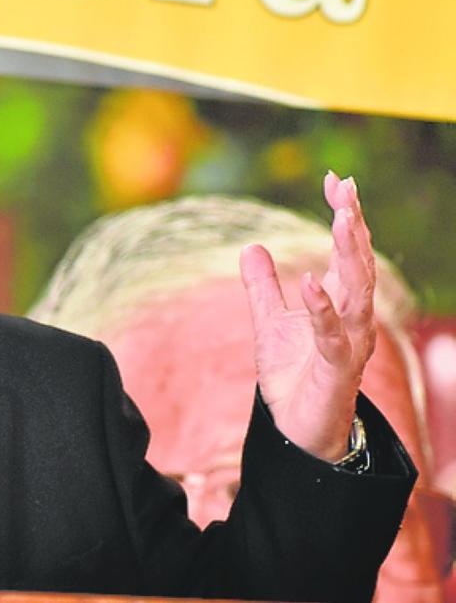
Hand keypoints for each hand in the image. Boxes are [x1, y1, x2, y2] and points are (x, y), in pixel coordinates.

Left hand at [239, 171, 375, 460]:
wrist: (295, 430)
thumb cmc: (291, 376)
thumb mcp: (268, 322)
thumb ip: (262, 286)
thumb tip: (252, 248)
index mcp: (341, 304)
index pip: (349, 251)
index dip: (345, 215)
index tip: (335, 180)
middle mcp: (354, 319)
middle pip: (359, 263)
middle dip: (353, 224)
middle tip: (345, 187)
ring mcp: (349, 343)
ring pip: (358, 292)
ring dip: (350, 255)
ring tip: (342, 219)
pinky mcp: (336, 368)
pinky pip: (331, 334)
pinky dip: (322, 307)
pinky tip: (311, 281)